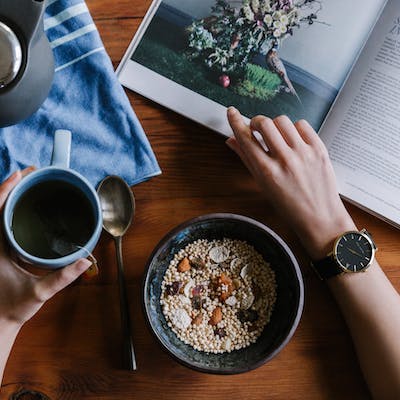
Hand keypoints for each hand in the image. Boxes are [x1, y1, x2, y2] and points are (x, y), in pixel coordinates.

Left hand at [0, 169, 90, 326]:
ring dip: (11, 195)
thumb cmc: (13, 308)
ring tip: (28, 182)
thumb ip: (62, 277)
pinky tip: (24, 205)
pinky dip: (11, 208)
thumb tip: (84, 261)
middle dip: (11, 186)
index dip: (6, 190)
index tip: (20, 174)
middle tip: (30, 172)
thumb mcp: (39, 293)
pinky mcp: (1, 249)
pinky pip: (2, 222)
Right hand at [226, 108, 355, 259]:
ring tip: (277, 136)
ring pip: (283, 121)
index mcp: (267, 172)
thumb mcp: (263, 185)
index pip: (246, 139)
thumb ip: (247, 160)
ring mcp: (304, 153)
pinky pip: (302, 125)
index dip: (236, 122)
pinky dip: (294, 128)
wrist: (320, 218)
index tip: (231, 112)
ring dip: (275, 125)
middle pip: (264, 123)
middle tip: (257, 128)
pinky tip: (293, 139)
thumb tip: (231, 141)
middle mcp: (285, 160)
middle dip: (256, 122)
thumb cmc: (289, 207)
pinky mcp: (319, 149)